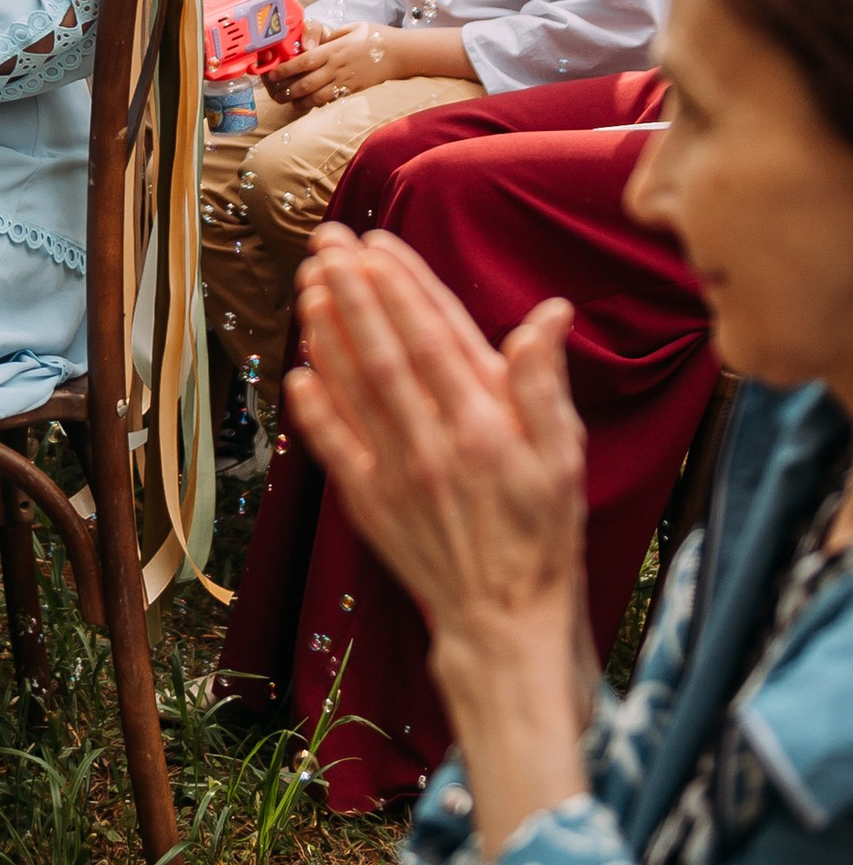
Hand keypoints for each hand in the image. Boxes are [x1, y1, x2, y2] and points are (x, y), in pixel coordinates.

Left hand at [269, 20, 403, 106]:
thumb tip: (312, 43)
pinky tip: (307, 106)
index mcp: (334, 50)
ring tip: (287, 102)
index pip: (304, 61)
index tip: (271, 74)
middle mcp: (337, 67)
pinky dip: (317, 106)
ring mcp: (346, 81)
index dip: (285, 69)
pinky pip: (331, 102)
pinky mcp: (353, 92)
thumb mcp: (350, 28)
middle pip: (306, 83)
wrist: (400, 53)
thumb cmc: (374, 36)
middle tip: (274, 93)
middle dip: (286, 90)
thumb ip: (330, 36)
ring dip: (299, 102)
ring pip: (316, 97)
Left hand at [288, 229, 593, 849]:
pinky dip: (315, 409)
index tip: (376, 244)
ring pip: (354, 390)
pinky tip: (298, 369)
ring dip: (327, 334)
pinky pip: (335, 449)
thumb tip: (549, 312)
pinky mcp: (371, 505)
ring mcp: (398, 475)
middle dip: (352, 292)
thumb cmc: (542, 533)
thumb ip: (545, 382)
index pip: (435, 337)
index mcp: (486, 425)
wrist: (506, 621)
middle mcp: (436, 444)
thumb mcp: (564, 455)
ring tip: (307, 285)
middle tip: (325, 243)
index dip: (403, 286)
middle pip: (385, 353)